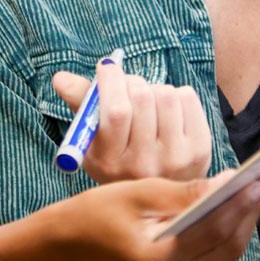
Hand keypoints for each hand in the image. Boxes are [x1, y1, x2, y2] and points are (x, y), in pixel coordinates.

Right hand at [41, 172, 259, 260]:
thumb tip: (230, 181)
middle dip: (250, 210)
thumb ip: (186, 192)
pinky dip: (229, 228)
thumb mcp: (140, 193)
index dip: (240, 203)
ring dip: (244, 219)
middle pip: (228, 246)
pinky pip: (214, 254)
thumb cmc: (99, 211)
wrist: (73, 241)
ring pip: (226, 252)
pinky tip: (237, 204)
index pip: (214, 231)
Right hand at [54, 64, 211, 182]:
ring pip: (165, 94)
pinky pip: (187, 98)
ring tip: (149, 104)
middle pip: (141, 97)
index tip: (107, 68)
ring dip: (154, 89)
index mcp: (110, 162)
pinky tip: (168, 112)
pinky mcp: (199, 150)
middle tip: (127, 86)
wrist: (161, 192)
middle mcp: (143, 165)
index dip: (111, 80)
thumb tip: (60, 78)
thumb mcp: (92, 139)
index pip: (116, 111)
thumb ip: (80, 104)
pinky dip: (176, 94)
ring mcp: (174, 159)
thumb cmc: (120, 156)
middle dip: (131, 82)